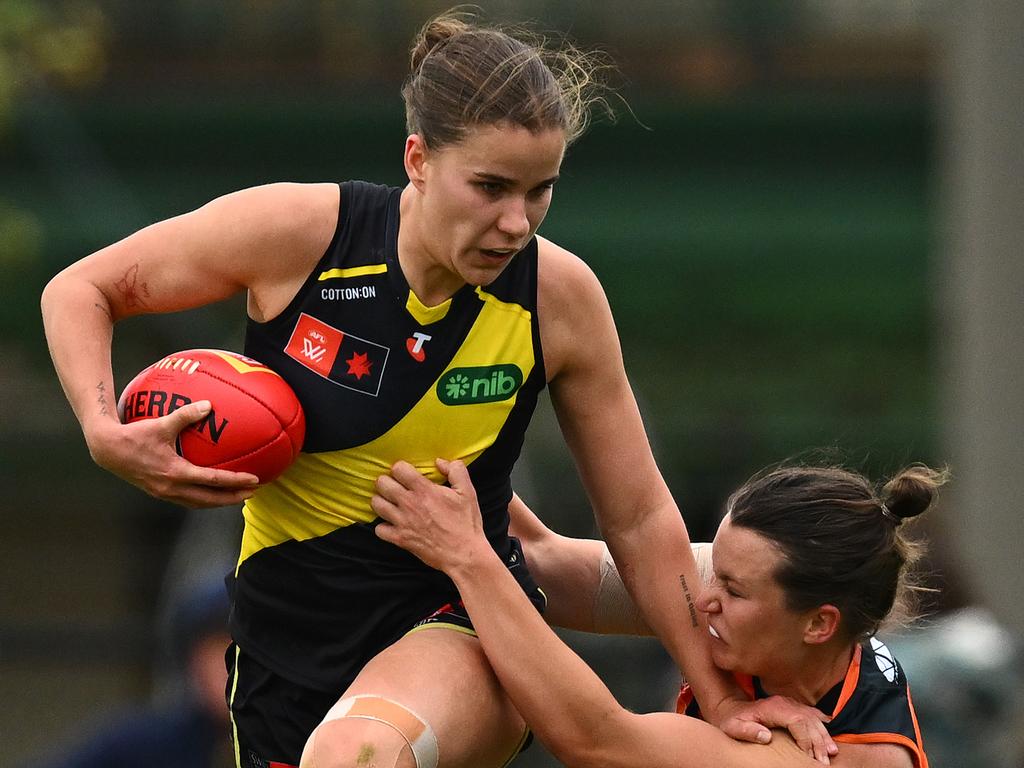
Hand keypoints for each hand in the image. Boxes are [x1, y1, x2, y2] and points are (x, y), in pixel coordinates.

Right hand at [87, 400, 258, 507]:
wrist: (107, 449)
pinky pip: (186, 500)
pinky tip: (210, 491)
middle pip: (210, 499)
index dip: (236, 481)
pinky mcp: (158, 492)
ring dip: (218, 501)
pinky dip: (202, 498)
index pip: (214, 480)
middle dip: (232, 498)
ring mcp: (164, 492)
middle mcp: (171, 488)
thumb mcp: (161, 423)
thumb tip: (208, 405)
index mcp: (176, 473)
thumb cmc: (134, 434)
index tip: (255, 480)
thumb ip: (186, 414)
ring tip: (235, 496)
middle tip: (253, 493)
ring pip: (198, 503)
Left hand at [372, 458, 488, 572]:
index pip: (398, 469)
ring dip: (381, 501)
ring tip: (390, 502)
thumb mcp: (467, 492)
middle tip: (395, 486)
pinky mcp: (400, 539)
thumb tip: (439, 461)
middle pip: (382, 483)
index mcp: (424, 490)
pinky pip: (379, 529)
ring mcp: (402, 522)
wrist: (464, 554)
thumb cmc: (466, 523)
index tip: (407, 474)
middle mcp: (409, 504)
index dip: (401, 468)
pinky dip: (383, 526)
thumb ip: (455, 470)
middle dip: (387, 481)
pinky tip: (392, 523)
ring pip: (376, 504)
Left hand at [715, 695, 837, 764]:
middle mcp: (785, 703)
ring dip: (823, 735)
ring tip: (831, 753)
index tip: (808, 756)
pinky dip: (822, 725)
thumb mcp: (733, 727)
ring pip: (813, 718)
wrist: (732, 708)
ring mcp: (790, 704)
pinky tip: (829, 736)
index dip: (805, 738)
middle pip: (808, 720)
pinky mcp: (793, 707)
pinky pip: (812, 714)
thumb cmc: (732, 720)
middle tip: (824, 761)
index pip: (797, 721)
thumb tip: (766, 736)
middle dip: (818, 741)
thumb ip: (748, 731)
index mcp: (773, 707)